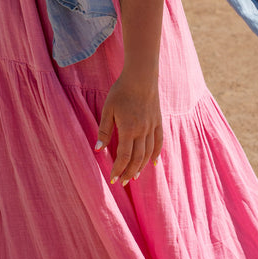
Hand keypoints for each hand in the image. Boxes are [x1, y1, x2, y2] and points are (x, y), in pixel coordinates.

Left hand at [95, 71, 162, 185]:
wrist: (141, 76)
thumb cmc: (121, 91)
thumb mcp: (108, 109)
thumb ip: (104, 131)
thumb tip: (98, 150)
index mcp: (128, 129)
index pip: (124, 157)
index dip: (118, 170)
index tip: (113, 179)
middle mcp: (142, 131)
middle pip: (137, 159)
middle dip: (129, 173)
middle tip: (123, 182)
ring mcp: (152, 127)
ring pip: (148, 153)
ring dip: (141, 167)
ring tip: (134, 176)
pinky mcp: (158, 121)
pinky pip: (159, 142)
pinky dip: (156, 154)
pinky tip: (153, 163)